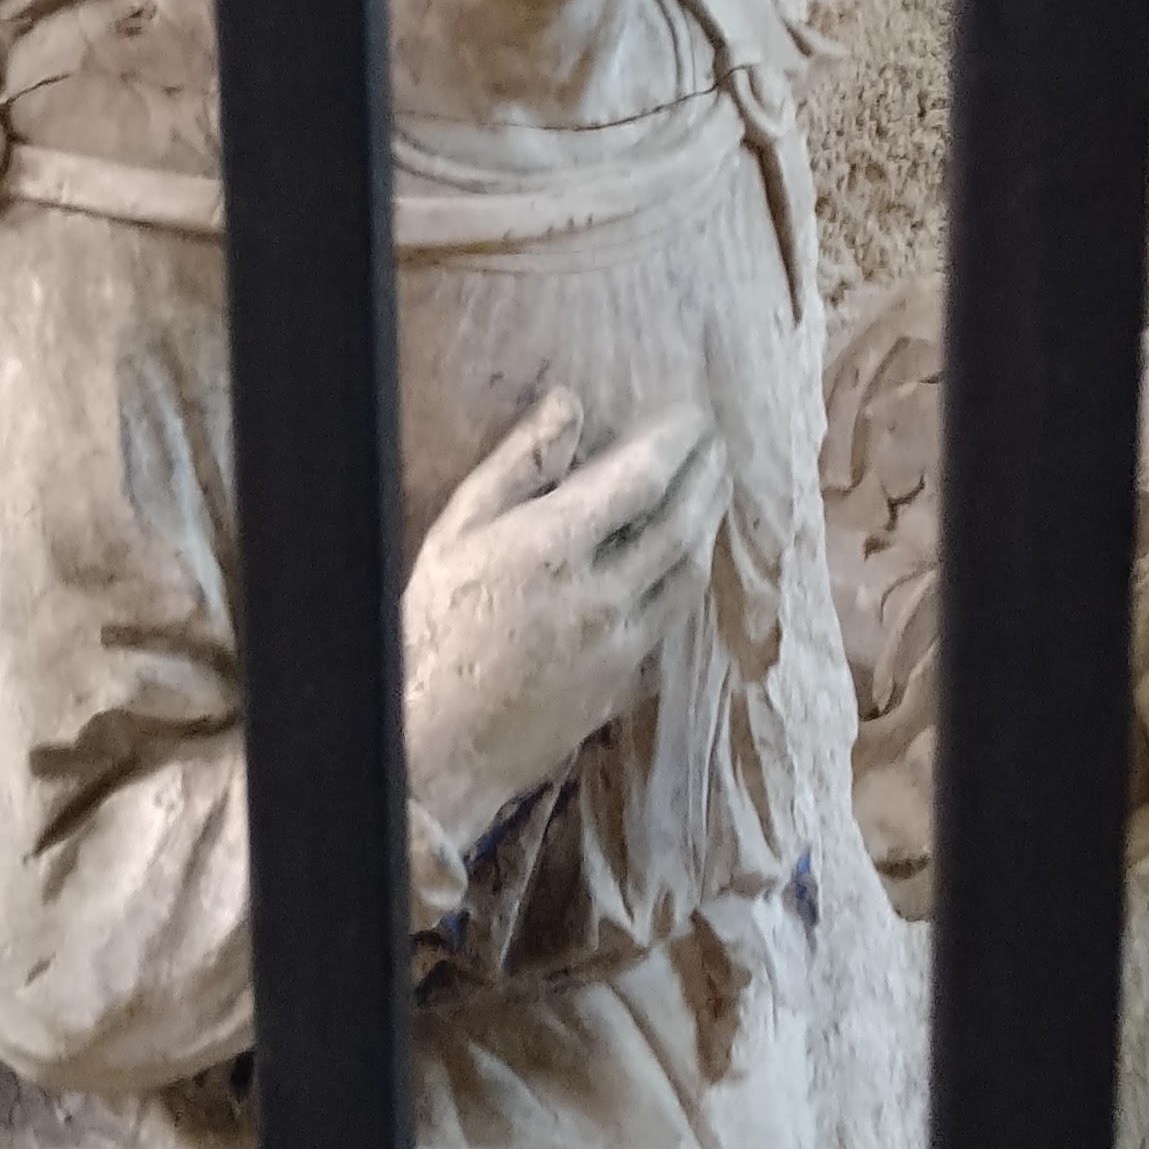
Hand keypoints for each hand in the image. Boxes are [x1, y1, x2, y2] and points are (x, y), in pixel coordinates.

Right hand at [401, 388, 728, 853]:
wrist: (431, 743)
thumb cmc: (431, 629)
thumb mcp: (458, 531)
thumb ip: (518, 466)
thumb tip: (568, 405)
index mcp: (554, 548)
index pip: (642, 477)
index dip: (676, 439)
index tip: (691, 413)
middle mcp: (601, 595)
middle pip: (681, 524)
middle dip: (707, 476)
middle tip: (717, 444)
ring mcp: (619, 645)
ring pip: (687, 576)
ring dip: (708, 526)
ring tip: (715, 492)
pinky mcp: (623, 684)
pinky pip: (671, 622)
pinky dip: (686, 580)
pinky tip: (684, 563)